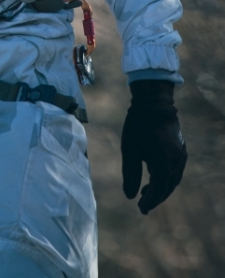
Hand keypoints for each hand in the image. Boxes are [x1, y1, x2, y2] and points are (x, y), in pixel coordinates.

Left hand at [121, 79, 186, 213]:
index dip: (150, 201)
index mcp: (164, 163)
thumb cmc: (138, 125)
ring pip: (173, 179)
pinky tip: (155, 177)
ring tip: (147, 193)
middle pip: (167, 187)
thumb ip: (130, 173)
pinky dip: (166, 178)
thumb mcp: (130, 149)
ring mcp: (181, 155)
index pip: (158, 190)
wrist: (154, 102)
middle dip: (156, 198)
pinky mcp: (180, 149)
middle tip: (143, 206)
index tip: (140, 209)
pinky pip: (175, 170)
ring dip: (161, 188)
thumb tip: (129, 196)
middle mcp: (176, 162)